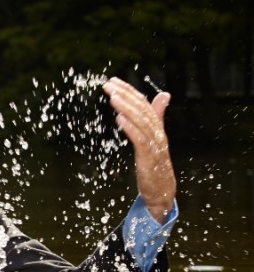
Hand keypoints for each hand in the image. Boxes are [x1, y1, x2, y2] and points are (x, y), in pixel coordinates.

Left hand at [103, 77, 175, 223]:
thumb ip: (156, 117)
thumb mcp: (154, 139)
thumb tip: (163, 95)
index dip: (129, 91)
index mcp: (157, 127)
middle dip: (125, 95)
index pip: (143, 104)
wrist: (162, 190)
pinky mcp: (149, 158)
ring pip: (141, 122)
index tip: (113, 81)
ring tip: (113, 97)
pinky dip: (130, 128)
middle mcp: (158, 133)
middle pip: (142, 109)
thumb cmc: (156, 165)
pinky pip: (140, 140)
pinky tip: (119, 119)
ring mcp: (155, 145)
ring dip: (126, 108)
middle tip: (108, 84)